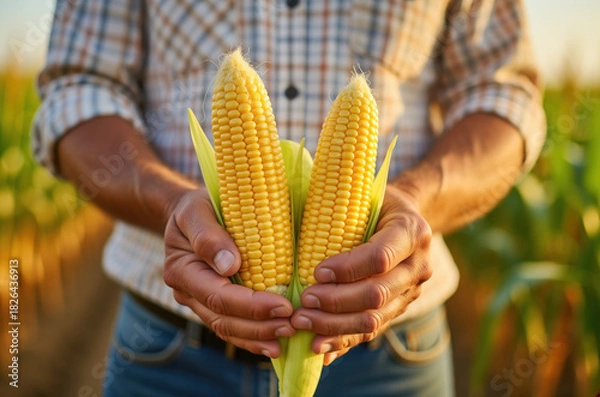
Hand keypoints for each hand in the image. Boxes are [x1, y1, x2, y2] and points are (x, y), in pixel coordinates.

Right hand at [163, 188, 294, 357]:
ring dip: (258, 337)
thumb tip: (229, 265)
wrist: (193, 213)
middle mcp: (187, 292)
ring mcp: (199, 302)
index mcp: (181, 269)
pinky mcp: (213, 305)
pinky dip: (252, 338)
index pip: (218, 296)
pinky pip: (231, 328)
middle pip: (223, 319)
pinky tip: (274, 344)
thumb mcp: (197, 208)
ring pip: (227, 329)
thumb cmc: (199, 205)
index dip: (251, 306)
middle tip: (293, 325)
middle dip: (259, 326)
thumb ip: (207, 235)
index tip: (283, 306)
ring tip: (288, 335)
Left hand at [291, 184, 432, 364]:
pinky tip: (317, 347)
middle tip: (303, 302)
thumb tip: (293, 213)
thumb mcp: (362, 191)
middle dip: (336, 302)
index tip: (316, 272)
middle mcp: (418, 265)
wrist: (403, 219)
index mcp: (412, 231)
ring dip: (334, 326)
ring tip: (302, 323)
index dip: (347, 269)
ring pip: (374, 319)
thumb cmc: (373, 200)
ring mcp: (411, 291)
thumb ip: (338, 202)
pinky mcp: (399, 309)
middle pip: (377, 293)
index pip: (380, 257)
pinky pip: (372, 331)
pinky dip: (342, 341)